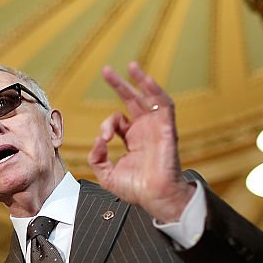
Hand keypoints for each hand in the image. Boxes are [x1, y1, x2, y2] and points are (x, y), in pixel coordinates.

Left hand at [89, 62, 194, 221]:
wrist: (156, 197)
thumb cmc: (137, 190)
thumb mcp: (107, 175)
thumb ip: (96, 158)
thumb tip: (97, 142)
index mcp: (133, 140)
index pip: (117, 121)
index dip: (106, 125)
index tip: (103, 140)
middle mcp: (145, 131)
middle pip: (133, 100)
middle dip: (120, 84)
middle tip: (106, 70)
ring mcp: (156, 128)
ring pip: (150, 97)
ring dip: (140, 80)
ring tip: (131, 66)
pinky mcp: (166, 129)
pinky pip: (164, 105)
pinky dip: (156, 91)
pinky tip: (146, 80)